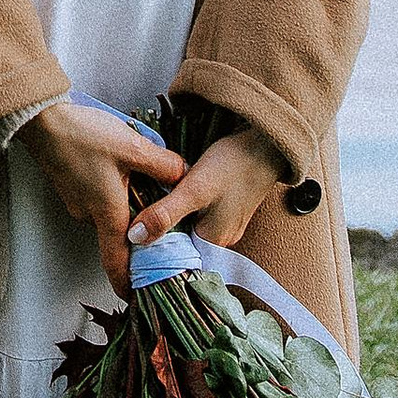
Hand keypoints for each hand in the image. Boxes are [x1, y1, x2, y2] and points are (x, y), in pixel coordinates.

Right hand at [17, 102, 185, 295]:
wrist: (42, 119)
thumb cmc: (84, 136)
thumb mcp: (133, 147)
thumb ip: (164, 165)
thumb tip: (185, 176)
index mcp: (107, 213)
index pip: (117, 261)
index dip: (126, 282)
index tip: (135, 297)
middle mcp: (90, 214)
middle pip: (119, 234)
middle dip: (138, 229)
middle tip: (158, 215)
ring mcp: (77, 202)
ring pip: (109, 213)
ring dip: (126, 204)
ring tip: (141, 180)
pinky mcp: (72, 188)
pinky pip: (98, 199)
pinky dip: (113, 192)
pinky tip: (120, 167)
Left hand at [123, 123, 283, 262]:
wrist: (265, 141)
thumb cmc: (234, 163)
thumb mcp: (193, 189)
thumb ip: (165, 215)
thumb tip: (135, 238)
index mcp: (214, 241)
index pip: (175, 256)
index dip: (153, 247)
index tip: (131, 236)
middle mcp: (221, 237)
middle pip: (181, 241)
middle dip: (160, 229)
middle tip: (136, 214)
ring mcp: (225, 222)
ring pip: (188, 226)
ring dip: (171, 215)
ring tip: (150, 201)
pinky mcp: (225, 206)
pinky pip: (198, 213)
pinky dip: (184, 205)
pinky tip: (174, 191)